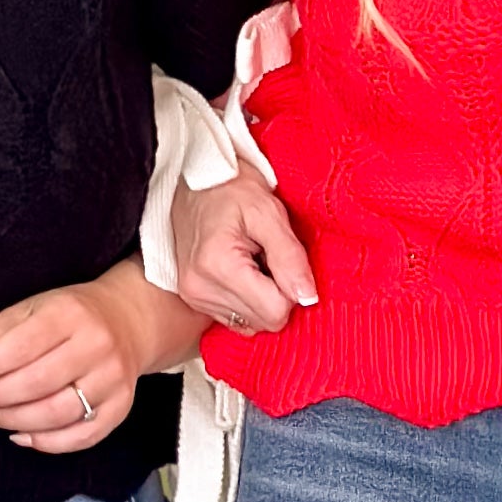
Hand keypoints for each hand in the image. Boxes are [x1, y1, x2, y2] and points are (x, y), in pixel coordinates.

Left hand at [0, 275, 155, 452]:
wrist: (129, 321)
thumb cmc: (73, 315)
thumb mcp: (35, 306)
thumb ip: (0, 329)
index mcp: (71, 314)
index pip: (20, 346)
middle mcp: (97, 347)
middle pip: (37, 383)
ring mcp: (113, 380)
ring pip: (56, 414)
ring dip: (14, 421)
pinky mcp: (121, 407)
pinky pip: (81, 436)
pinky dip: (46, 442)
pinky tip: (21, 434)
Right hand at [170, 173, 318, 335]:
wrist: (198, 178)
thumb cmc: (232, 189)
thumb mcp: (269, 213)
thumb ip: (290, 258)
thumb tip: (307, 297)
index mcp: (218, 266)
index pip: (274, 312)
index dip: (290, 289)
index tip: (281, 259)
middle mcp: (200, 288)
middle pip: (264, 321)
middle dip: (276, 293)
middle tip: (266, 257)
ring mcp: (194, 296)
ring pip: (252, 323)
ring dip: (261, 297)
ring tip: (252, 261)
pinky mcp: (193, 300)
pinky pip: (237, 320)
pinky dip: (248, 300)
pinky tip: (243, 272)